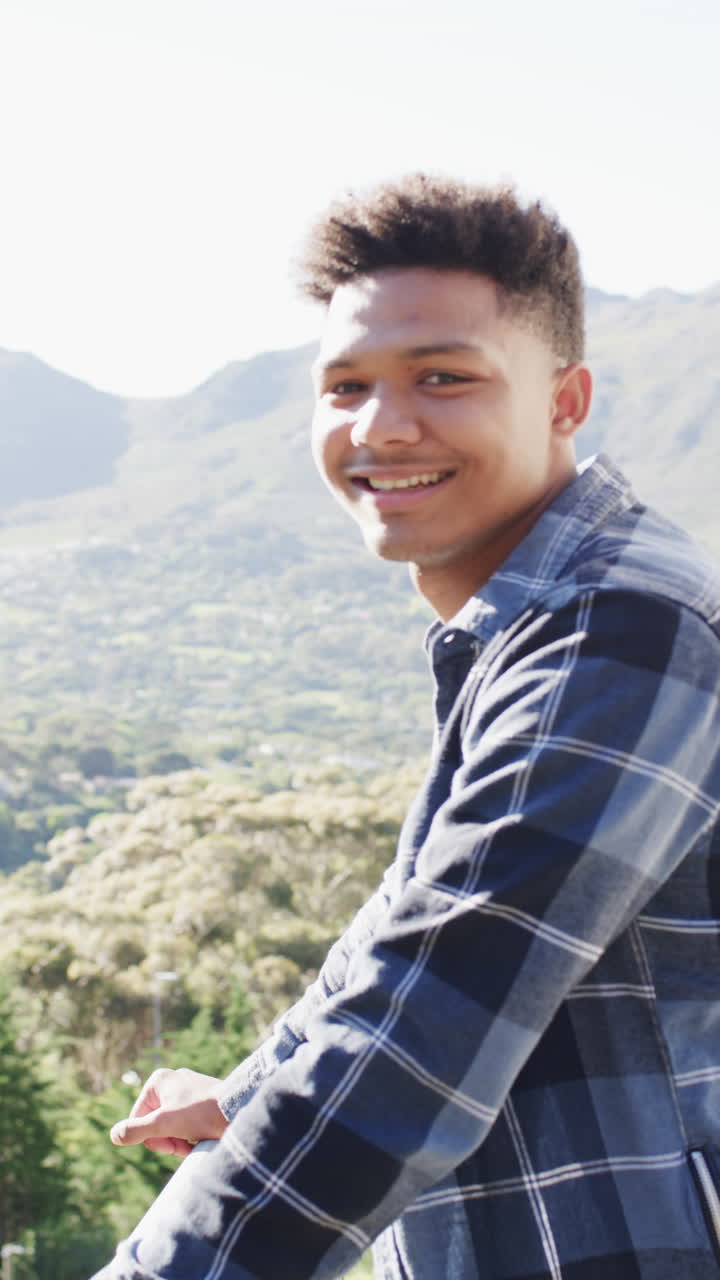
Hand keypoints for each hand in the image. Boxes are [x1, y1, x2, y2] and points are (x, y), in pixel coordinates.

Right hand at [110, 1067, 229, 1158]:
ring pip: (170, 1127)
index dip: (151, 1139)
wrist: (239, 1109)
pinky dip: (191, 1137)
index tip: (170, 1144)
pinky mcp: (201, 1102)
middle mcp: (170, 1082)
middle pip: (154, 1124)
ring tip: (195, 1144)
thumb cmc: (201, 1112)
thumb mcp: (164, 1124)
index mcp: (157, 1081)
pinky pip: (186, 1125)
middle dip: (167, 1141)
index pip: (138, 1120)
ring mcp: (187, 1092)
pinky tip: (203, 1140)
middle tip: (183, 1147)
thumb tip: (114, 1135)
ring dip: (179, 1142)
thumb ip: (136, 1130)